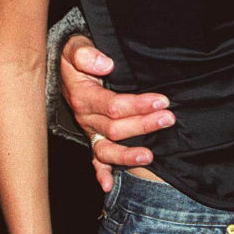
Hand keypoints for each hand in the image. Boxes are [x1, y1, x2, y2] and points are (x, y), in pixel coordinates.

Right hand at [61, 34, 174, 191]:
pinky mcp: (93, 136)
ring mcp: (89, 130)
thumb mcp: (75, 46)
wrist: (64, 65)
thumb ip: (86, 53)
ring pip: (107, 149)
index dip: (138, 105)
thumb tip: (105, 65)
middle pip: (115, 128)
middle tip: (168, 119)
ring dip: (128, 155)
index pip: (113, 106)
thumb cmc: (76, 55)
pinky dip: (100, 173)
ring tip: (149, 156)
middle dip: (143, 125)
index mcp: (84, 96)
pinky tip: (108, 186)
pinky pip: (95, 159)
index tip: (161, 101)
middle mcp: (86, 117)